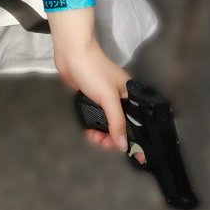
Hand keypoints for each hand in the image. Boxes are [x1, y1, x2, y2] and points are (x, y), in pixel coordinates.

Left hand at [53, 37, 145, 162]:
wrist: (71, 53)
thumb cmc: (94, 72)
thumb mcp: (109, 98)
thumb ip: (117, 122)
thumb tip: (124, 146)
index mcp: (129, 95)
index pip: (137, 122)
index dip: (136, 139)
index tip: (135, 156)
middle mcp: (120, 98)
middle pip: (121, 125)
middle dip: (113, 138)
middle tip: (102, 144)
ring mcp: (105, 98)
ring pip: (108, 124)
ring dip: (102, 135)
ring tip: (92, 137)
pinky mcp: (91, 98)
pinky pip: (97, 118)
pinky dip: (94, 126)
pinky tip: (88, 131)